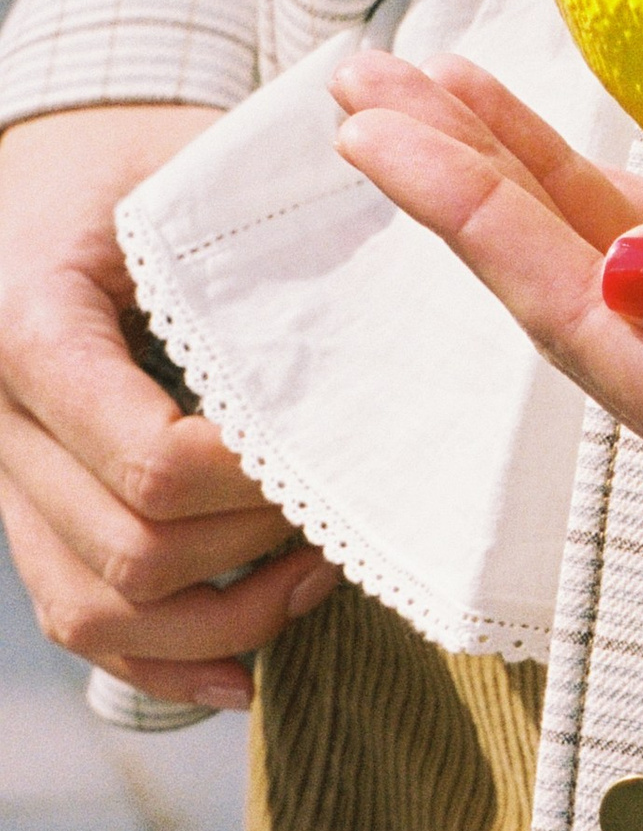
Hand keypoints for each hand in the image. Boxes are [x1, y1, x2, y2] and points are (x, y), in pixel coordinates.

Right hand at [0, 105, 338, 708]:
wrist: (41, 177)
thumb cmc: (128, 158)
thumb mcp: (184, 158)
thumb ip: (263, 214)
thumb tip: (413, 236)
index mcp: (30, 324)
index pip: (152, 460)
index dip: (259, 484)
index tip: (338, 452)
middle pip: (132, 550)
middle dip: (255, 551)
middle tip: (345, 509)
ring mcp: (5, 474)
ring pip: (96, 611)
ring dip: (220, 621)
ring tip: (315, 581)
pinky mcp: (27, 510)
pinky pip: (75, 619)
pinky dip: (161, 665)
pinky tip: (245, 672)